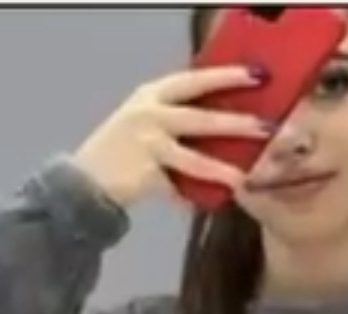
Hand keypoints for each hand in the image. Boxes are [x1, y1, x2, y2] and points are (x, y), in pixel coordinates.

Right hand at [72, 65, 270, 208]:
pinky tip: (212, 203)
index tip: (256, 75)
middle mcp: (150, 116)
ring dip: (222, 168)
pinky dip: (194, 198)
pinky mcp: (146, 176)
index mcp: (151, 95)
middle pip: (200, 118)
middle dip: (235, 122)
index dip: (226, 77)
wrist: (82, 184)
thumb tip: (219, 124)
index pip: (194, 81)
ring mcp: (147, 146)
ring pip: (194, 159)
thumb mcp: (142, 121)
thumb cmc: (118, 153)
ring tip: (244, 177)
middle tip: (265, 125)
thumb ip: (173, 117)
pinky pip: (178, 190)